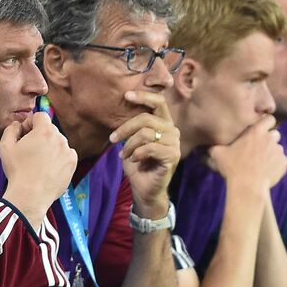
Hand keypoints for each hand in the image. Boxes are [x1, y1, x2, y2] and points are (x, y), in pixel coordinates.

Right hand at [0, 111, 77, 224]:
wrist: (30, 195)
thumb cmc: (17, 171)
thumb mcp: (5, 146)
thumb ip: (11, 129)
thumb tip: (17, 124)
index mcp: (44, 131)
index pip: (40, 116)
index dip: (30, 123)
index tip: (24, 134)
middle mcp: (60, 139)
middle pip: (50, 129)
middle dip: (39, 135)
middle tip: (29, 149)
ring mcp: (68, 152)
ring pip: (58, 142)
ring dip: (49, 147)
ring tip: (38, 161)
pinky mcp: (72, 164)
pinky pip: (66, 154)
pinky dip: (58, 158)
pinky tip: (48, 167)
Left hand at [110, 91, 179, 216]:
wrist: (145, 189)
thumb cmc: (138, 165)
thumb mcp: (132, 141)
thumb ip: (133, 127)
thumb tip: (122, 108)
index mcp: (164, 124)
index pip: (159, 102)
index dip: (143, 96)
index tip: (126, 96)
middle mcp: (172, 131)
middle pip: (146, 119)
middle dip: (125, 128)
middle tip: (113, 139)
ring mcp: (174, 144)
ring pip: (146, 134)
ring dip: (130, 145)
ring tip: (125, 155)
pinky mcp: (172, 156)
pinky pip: (150, 147)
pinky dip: (137, 153)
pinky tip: (133, 160)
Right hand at [206, 116, 285, 193]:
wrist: (248, 187)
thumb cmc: (232, 168)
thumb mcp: (218, 154)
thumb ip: (213, 146)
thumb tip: (205, 145)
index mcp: (256, 131)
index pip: (269, 118)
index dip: (266, 123)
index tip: (261, 129)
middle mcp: (270, 138)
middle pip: (275, 133)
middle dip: (269, 138)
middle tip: (260, 148)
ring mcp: (278, 151)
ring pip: (278, 147)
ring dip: (272, 152)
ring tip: (263, 161)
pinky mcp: (284, 163)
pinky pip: (282, 160)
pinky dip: (277, 164)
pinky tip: (268, 170)